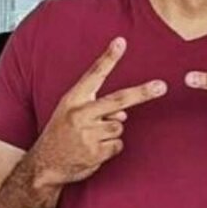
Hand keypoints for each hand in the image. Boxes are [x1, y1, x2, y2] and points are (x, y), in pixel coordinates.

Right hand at [29, 37, 166, 187]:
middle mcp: (80, 114)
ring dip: (112, 133)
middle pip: (119, 100)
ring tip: (92, 139)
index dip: (108, 58)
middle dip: (142, 93)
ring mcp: (88, 134)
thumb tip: (124, 116)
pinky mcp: (95, 153)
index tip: (121, 42)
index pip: (94, 75)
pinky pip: (117, 145)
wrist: (45, 165)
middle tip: (161, 86)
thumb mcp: (70, 113)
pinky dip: (110, 149)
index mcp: (73, 100)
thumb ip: (97, 108)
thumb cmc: (61, 134)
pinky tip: (94, 151)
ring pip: (119, 126)